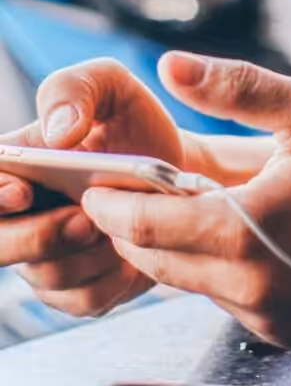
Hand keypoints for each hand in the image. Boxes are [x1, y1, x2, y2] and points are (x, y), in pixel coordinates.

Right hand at [0, 58, 187, 316]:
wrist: (178, 165)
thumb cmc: (133, 121)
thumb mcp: (109, 84)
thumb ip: (75, 89)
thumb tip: (58, 133)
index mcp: (14, 164)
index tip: (22, 192)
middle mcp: (19, 216)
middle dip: (36, 238)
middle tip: (85, 219)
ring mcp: (45, 256)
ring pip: (45, 278)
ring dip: (86, 256)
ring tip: (118, 227)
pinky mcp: (80, 287)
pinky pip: (85, 300)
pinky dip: (113, 279)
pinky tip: (132, 251)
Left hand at [82, 53, 290, 345]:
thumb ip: (236, 87)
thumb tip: (171, 65)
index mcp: (242, 230)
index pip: (143, 225)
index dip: (111, 203)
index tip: (95, 184)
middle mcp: (245, 285)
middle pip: (154, 262)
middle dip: (132, 228)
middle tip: (122, 194)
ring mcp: (263, 316)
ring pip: (188, 285)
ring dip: (173, 250)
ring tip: (175, 210)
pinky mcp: (281, 333)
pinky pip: (226, 301)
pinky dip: (215, 272)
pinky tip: (235, 238)